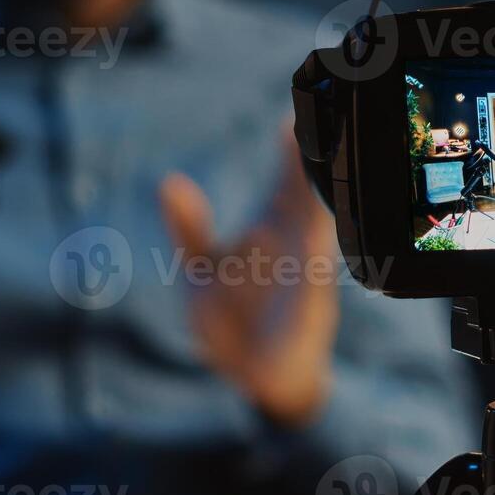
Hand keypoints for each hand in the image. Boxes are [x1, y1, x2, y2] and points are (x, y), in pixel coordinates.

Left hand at [159, 141, 340, 426]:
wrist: (254, 382)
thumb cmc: (232, 318)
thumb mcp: (201, 269)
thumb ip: (189, 227)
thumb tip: (169, 182)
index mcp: (276, 230)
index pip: (289, 181)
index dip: (293, 148)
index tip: (294, 113)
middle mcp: (298, 251)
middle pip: (312, 203)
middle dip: (316, 170)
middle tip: (322, 131)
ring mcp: (307, 286)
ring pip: (320, 246)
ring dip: (321, 217)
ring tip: (325, 179)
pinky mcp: (307, 324)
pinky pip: (311, 305)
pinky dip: (311, 289)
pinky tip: (310, 271)